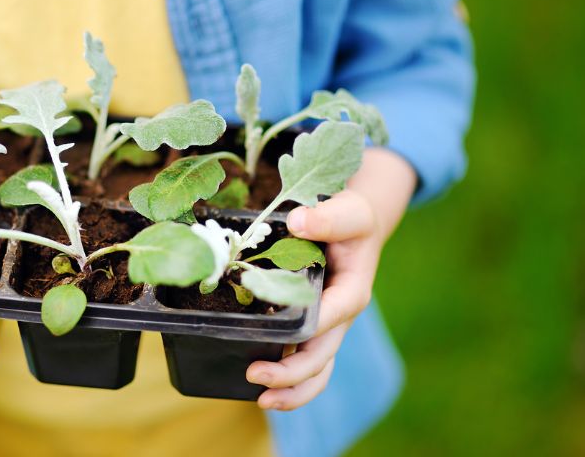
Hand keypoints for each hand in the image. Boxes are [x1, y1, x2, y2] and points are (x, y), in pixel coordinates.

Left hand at [245, 148, 416, 410]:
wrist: (353, 226)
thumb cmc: (352, 219)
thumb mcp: (350, 210)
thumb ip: (328, 217)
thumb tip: (299, 222)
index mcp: (351, 291)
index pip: (333, 314)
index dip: (310, 328)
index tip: (283, 337)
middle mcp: (340, 316)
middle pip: (323, 355)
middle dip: (292, 371)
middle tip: (255, 375)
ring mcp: (327, 327)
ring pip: (317, 369)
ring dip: (292, 389)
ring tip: (261, 399)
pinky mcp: (312, 329)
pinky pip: (305, 362)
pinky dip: (288, 381)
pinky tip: (261, 390)